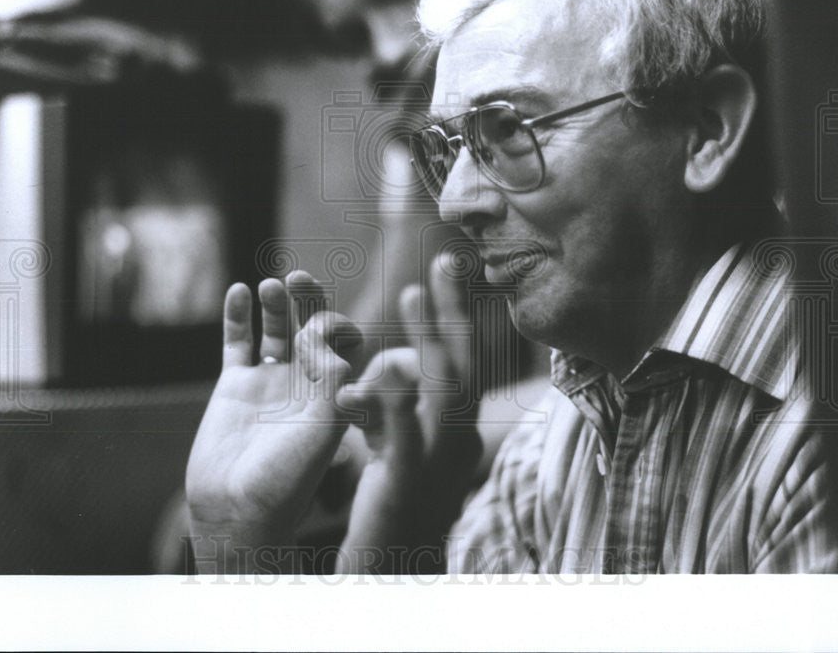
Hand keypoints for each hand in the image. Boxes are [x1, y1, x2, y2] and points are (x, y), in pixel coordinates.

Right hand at [185, 271, 362, 572]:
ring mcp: (268, 383)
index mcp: (333, 393)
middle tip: (299, 278)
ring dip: (276, 304)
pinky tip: (238, 291)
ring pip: (276, 330)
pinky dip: (237, 316)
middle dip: (309, 301)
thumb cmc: (285, 482)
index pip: (345, 344)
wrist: (235, 513)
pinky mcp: (234, 387)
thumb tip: (336, 346)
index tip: (321, 326)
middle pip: (311, 327)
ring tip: (269, 286)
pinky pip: (237, 343)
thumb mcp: (320, 433)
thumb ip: (331, 387)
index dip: (337, 326)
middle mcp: (304, 384)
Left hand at [335, 253, 486, 571]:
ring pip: (442, 393)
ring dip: (430, 340)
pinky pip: (403, 439)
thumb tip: (391, 366)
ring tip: (412, 293)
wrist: (391, 573)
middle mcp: (455, 442)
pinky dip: (393, 403)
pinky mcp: (404, 486)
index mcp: (454, 431)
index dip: (454, 315)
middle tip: (442, 263)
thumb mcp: (399, 447)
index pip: (460, 362)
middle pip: (461, 365)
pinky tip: (376, 374)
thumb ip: (394, 404)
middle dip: (451, 312)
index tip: (445, 268)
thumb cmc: (393, 507)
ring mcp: (435, 464)